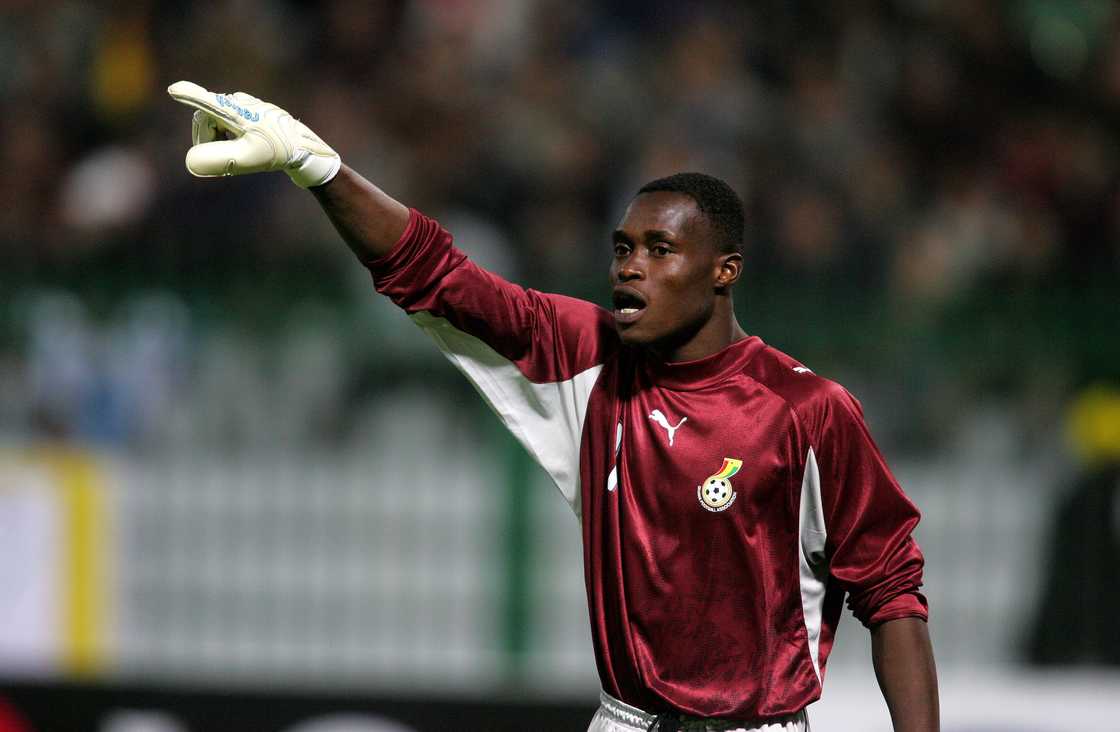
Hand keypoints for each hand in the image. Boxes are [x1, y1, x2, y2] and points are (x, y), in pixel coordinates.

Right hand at [167, 80, 340, 187]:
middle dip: (207, 140)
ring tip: (238, 154)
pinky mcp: (248, 108)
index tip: (173, 90)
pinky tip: (243, 147)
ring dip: (218, 139)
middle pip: (205, 119)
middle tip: (224, 162)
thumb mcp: (246, 159)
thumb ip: (217, 160)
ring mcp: (243, 103)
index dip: (189, 96)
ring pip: (215, 120)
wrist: (302, 147)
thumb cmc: (275, 152)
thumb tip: (191, 162)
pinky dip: (227, 137)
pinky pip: (226, 121)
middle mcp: (238, 101)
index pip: (207, 102)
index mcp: (236, 111)